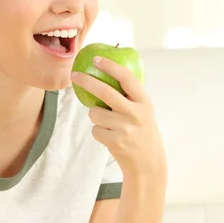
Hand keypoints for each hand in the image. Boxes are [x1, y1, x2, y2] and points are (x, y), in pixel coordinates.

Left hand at [71, 56, 166, 178]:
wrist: (148, 163)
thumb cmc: (141, 131)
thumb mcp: (144, 111)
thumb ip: (130, 95)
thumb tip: (107, 72)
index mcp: (144, 102)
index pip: (127, 78)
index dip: (111, 66)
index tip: (97, 58)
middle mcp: (136, 114)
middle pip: (105, 92)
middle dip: (87, 81)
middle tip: (75, 75)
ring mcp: (125, 128)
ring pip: (95, 113)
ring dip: (95, 116)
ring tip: (108, 123)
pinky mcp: (115, 142)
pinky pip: (95, 129)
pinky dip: (98, 131)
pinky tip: (110, 136)